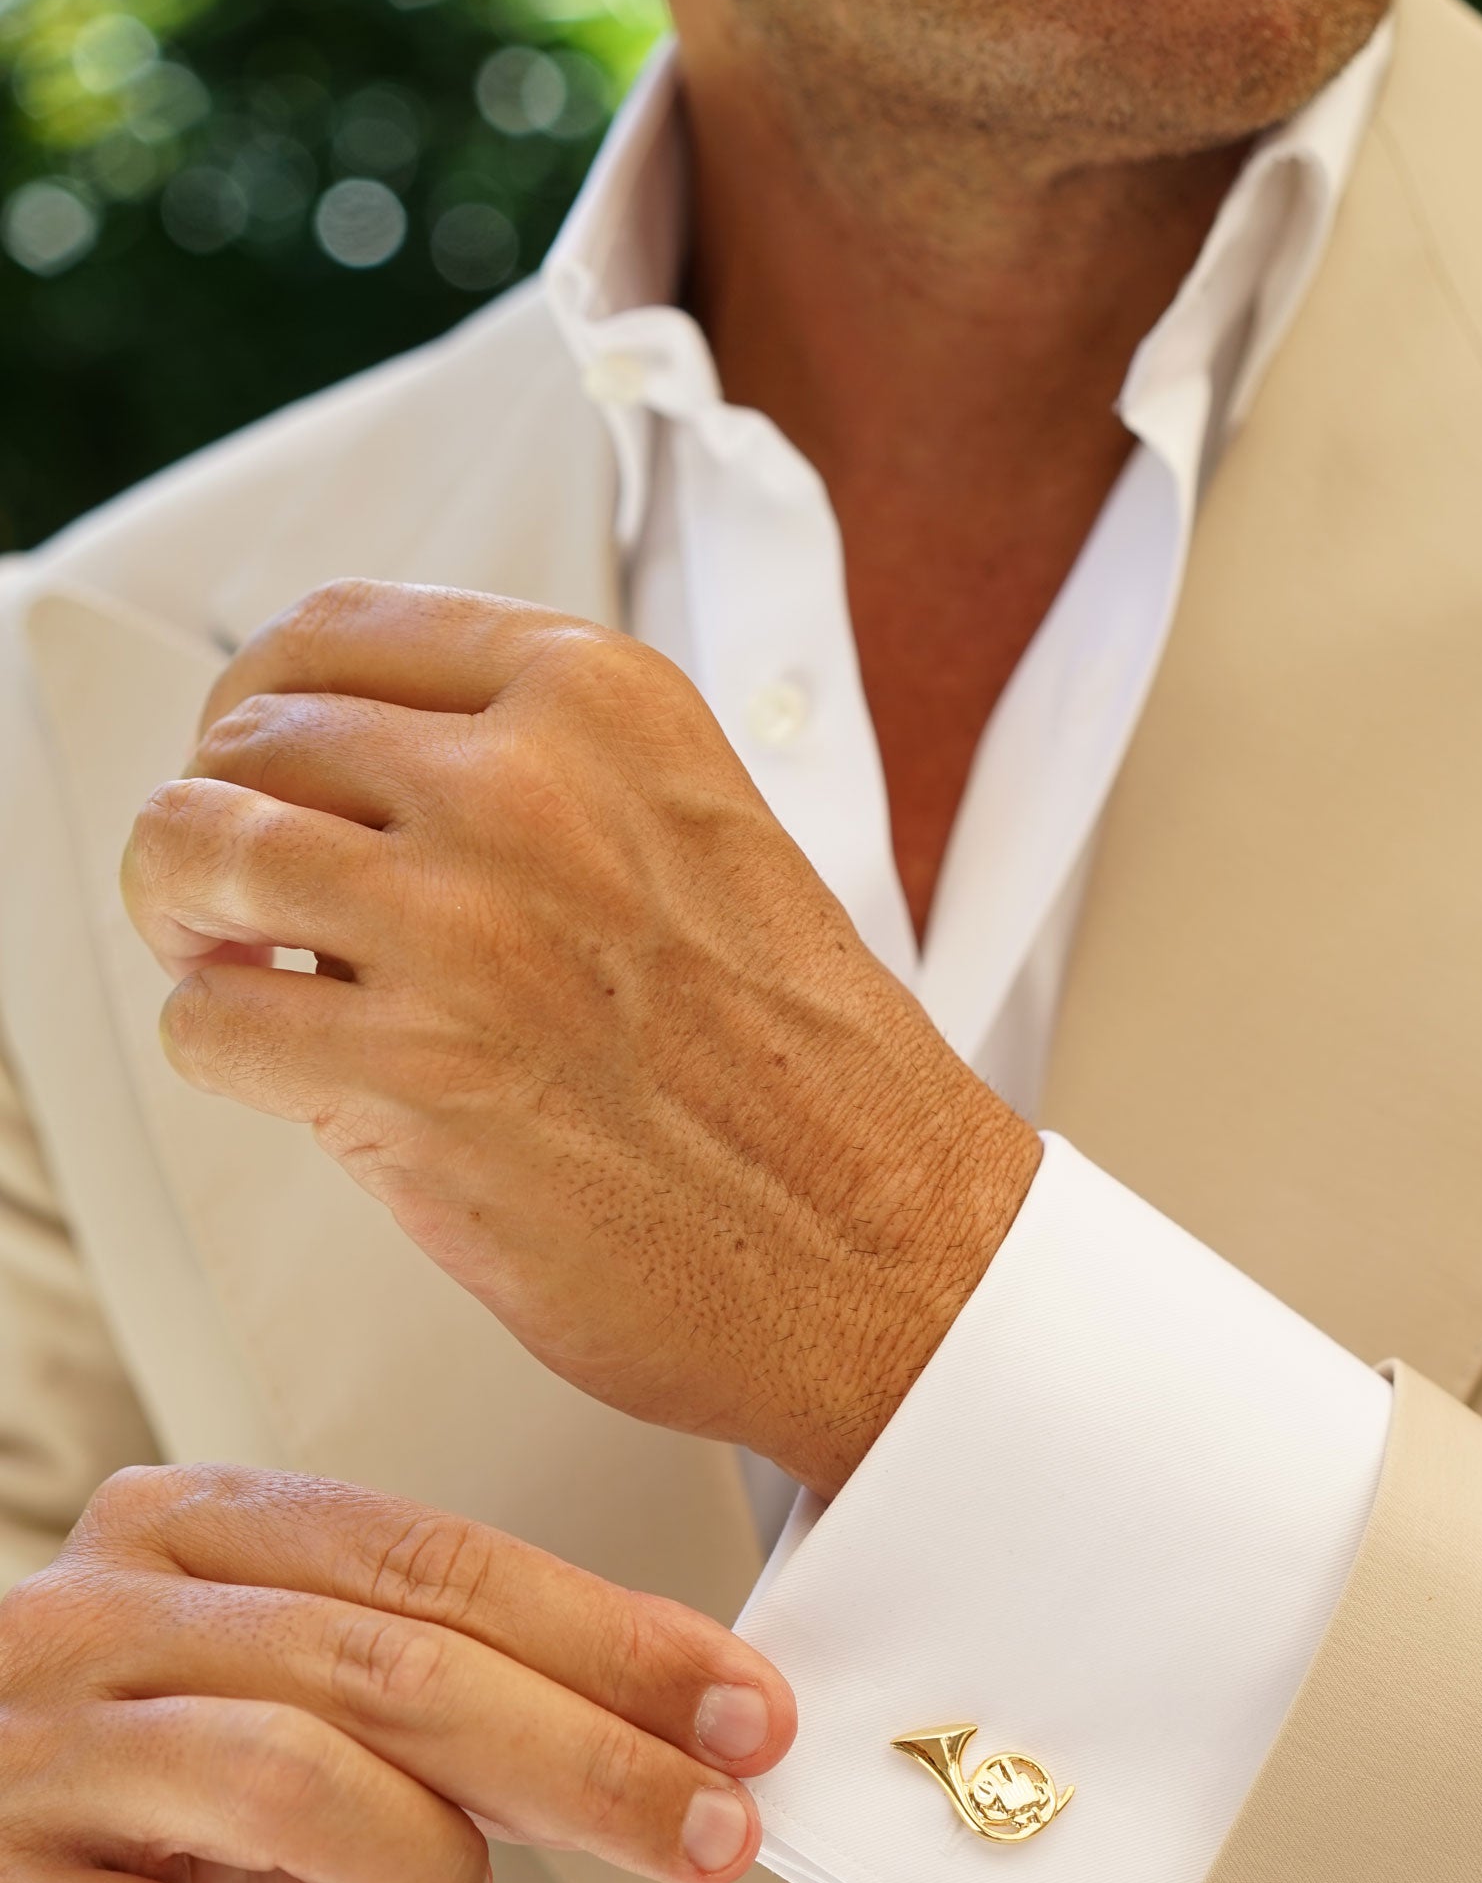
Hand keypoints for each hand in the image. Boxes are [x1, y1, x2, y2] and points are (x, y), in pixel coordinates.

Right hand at [0, 1463, 791, 1882]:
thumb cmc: (159, 1819)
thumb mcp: (300, 1718)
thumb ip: (456, 1701)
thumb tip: (688, 1728)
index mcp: (183, 1533)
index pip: (432, 1562)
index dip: (610, 1637)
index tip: (747, 1708)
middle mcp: (91, 1623)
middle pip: (391, 1667)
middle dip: (589, 1756)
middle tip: (716, 1830)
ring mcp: (26, 1765)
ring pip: (296, 1781)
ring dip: (434, 1859)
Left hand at [123, 582, 1041, 1500]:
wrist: (891, 1251)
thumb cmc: (812, 1084)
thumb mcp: (699, 837)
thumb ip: (545, 783)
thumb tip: (356, 794)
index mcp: (605, 703)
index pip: (336, 631)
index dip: (266, 711)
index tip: (264, 771)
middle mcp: (525, 788)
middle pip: (248, 738)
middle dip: (223, 822)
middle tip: (237, 900)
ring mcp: (461, 928)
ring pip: (194, 852)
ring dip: (190, 923)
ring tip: (235, 973)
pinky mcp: (413, 1077)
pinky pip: (209, 1025)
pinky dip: (220, 1051)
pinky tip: (289, 1074)